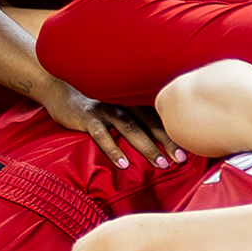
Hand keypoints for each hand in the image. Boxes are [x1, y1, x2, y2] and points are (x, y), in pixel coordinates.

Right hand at [36, 78, 183, 169]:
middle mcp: (124, 102)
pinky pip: (102, 135)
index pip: (160, 116)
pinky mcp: (87, 117)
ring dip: (147, 147)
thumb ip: (137, 113)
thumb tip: (159, 133)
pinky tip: (124, 164)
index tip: (192, 146)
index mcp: (134, 99)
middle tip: (182, 158)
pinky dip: (114, 150)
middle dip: (168, 141)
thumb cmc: (94, 100)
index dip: (176, 130)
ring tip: (161, 164)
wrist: (59, 86)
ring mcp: (106, 109)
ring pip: (131, 129)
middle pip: (151, 123)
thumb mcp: (118, 101)